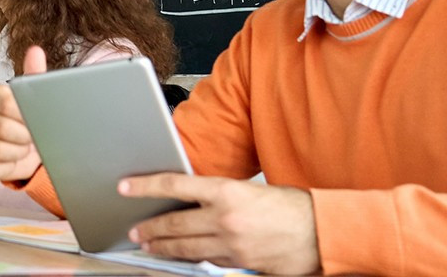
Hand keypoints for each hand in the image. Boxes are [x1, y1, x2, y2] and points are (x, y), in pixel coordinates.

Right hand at [0, 46, 46, 181]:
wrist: (32, 144)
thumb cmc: (30, 117)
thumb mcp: (36, 95)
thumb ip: (35, 73)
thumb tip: (35, 51)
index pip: (4, 101)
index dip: (24, 114)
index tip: (35, 118)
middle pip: (0, 127)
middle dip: (24, 135)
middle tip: (32, 135)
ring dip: (19, 152)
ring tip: (25, 147)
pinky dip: (9, 166)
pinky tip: (15, 158)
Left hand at [122, 174, 319, 273]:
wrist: (324, 231)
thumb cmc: (291, 205)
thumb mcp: (250, 189)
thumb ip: (219, 195)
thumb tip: (190, 198)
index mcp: (227, 191)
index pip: (174, 185)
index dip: (145, 187)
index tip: (125, 188)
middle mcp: (225, 217)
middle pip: (174, 224)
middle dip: (149, 229)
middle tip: (134, 231)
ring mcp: (232, 244)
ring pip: (187, 248)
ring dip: (164, 248)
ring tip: (149, 246)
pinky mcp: (242, 264)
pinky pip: (210, 262)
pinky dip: (194, 259)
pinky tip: (183, 258)